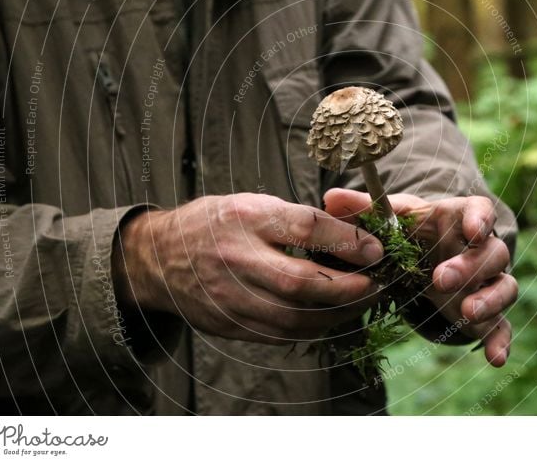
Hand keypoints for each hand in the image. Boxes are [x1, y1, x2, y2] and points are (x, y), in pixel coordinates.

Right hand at [113, 193, 383, 344]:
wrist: (159, 258)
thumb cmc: (215, 224)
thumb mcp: (252, 204)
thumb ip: (295, 219)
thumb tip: (350, 236)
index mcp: (246, 217)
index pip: (305, 228)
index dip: (346, 241)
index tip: (375, 250)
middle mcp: (236, 257)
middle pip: (301, 282)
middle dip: (348, 289)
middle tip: (377, 286)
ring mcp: (229, 296)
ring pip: (293, 317)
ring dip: (335, 315)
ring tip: (360, 305)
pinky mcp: (228, 324)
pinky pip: (278, 334)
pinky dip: (311, 329)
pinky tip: (330, 319)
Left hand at [324, 189, 516, 366]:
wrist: (422, 255)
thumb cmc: (409, 231)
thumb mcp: (389, 219)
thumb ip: (364, 209)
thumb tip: (331, 198)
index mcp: (458, 219)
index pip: (480, 210)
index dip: (480, 219)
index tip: (473, 230)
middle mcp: (480, 249)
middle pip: (492, 253)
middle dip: (471, 266)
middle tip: (441, 279)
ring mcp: (486, 282)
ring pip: (504, 287)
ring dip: (489, 300)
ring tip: (467, 313)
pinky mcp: (486, 312)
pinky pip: (501, 326)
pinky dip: (501, 341)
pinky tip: (496, 359)